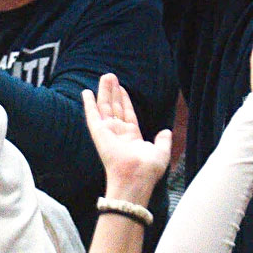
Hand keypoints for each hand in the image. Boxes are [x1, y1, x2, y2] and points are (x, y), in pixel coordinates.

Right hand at [81, 72, 171, 204]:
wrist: (136, 177)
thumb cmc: (148, 169)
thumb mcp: (161, 152)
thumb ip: (163, 141)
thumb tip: (166, 131)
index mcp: (132, 138)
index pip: (127, 114)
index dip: (125, 100)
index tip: (122, 88)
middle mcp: (118, 134)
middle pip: (115, 108)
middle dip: (113, 92)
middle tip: (111, 76)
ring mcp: (108, 133)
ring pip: (105, 107)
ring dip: (104, 91)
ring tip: (105, 76)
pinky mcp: (99, 133)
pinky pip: (92, 115)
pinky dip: (89, 103)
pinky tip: (86, 92)